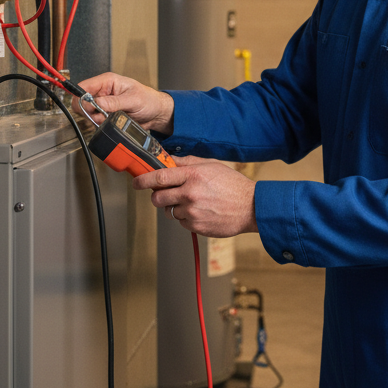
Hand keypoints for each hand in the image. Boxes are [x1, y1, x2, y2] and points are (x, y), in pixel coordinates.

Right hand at [76, 71, 174, 134]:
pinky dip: (101, 124)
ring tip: (111, 117)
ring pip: (87, 113)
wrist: (156, 113)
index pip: (84, 87)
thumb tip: (97, 103)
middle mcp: (103, 92)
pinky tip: (111, 121)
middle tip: (103, 115)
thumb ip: (114, 102)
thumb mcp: (133, 100)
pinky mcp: (105, 115)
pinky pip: (95, 121)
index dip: (82, 98)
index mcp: (108, 81)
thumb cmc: (148, 100)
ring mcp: (103, 104)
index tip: (90, 108)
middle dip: (90, 111)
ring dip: (97, 119)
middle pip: (81, 101)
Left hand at [133, 157, 257, 237]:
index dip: (143, 180)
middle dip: (158, 196)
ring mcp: (192, 212)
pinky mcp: (196, 226)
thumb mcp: (211, 166)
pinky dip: (187, 218)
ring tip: (195, 202)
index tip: (136, 182)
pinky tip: (202, 211)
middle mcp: (190, 194)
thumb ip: (187, 163)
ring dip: (176, 207)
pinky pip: (181, 222)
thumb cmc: (233, 185)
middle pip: (158, 198)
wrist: (251, 207)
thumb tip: (168, 160)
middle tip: (167, 194)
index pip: (159, 177)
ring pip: (170, 211)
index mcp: (193, 176)